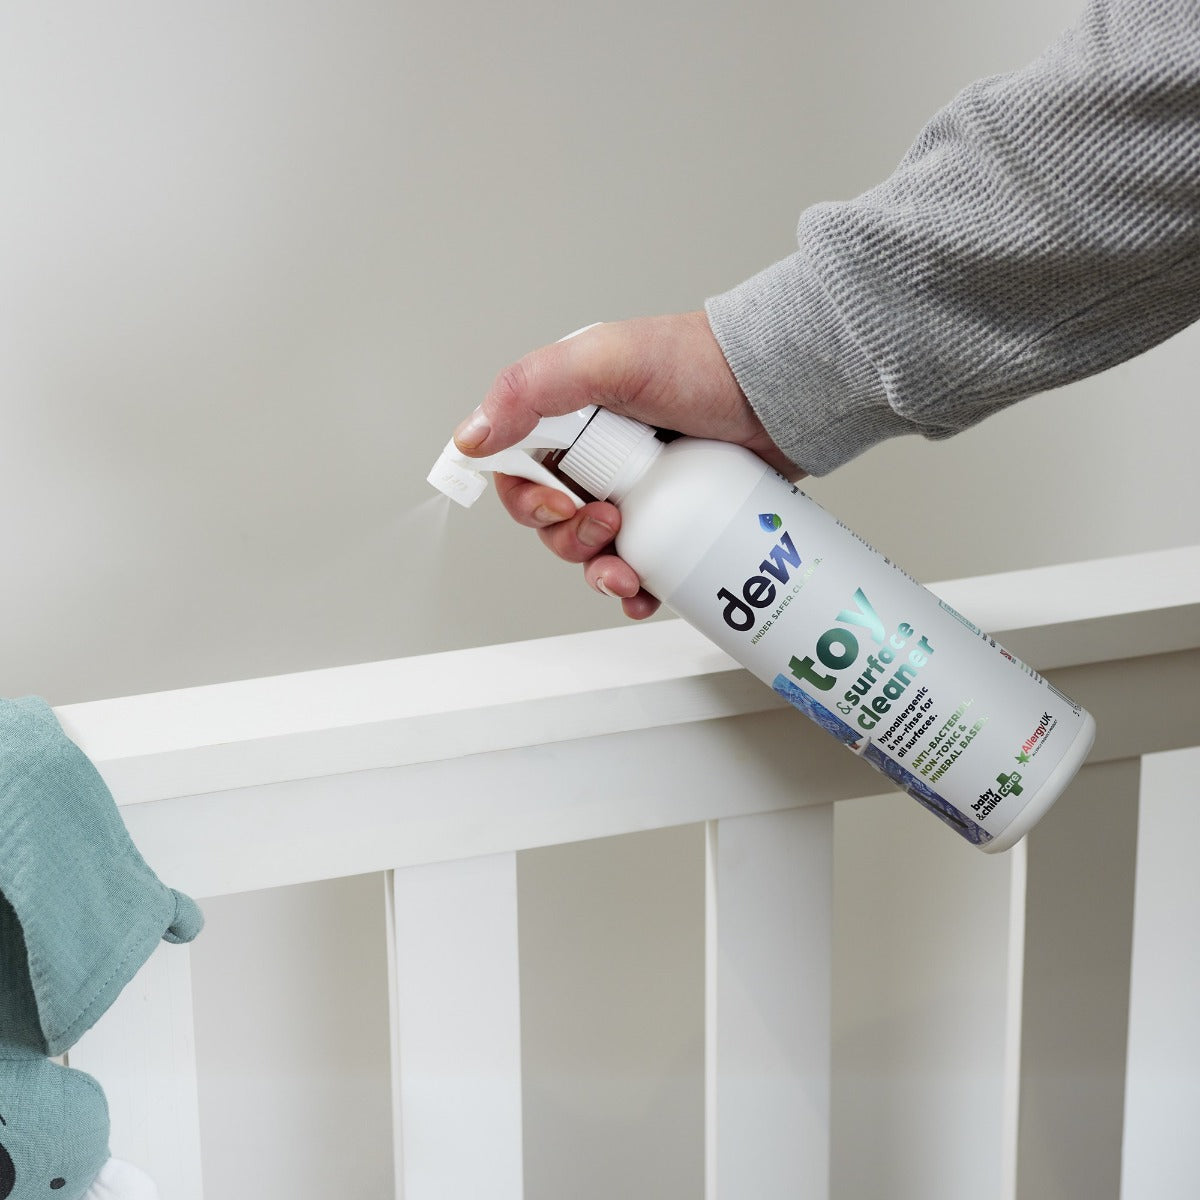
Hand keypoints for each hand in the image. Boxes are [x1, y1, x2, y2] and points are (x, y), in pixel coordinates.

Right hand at [453, 311, 800, 619]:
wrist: (779, 389)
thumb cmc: (700, 363)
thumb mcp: (606, 361)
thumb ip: (532, 389)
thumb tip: (471, 439)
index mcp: (566, 414)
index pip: (516, 470)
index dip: (526, 500)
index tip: (558, 505)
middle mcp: (596, 453)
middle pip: (551, 519)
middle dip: (568, 538)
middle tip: (607, 525)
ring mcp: (636, 488)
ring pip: (591, 548)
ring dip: (597, 572)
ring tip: (628, 572)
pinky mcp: (673, 516)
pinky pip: (639, 564)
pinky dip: (635, 588)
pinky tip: (644, 595)